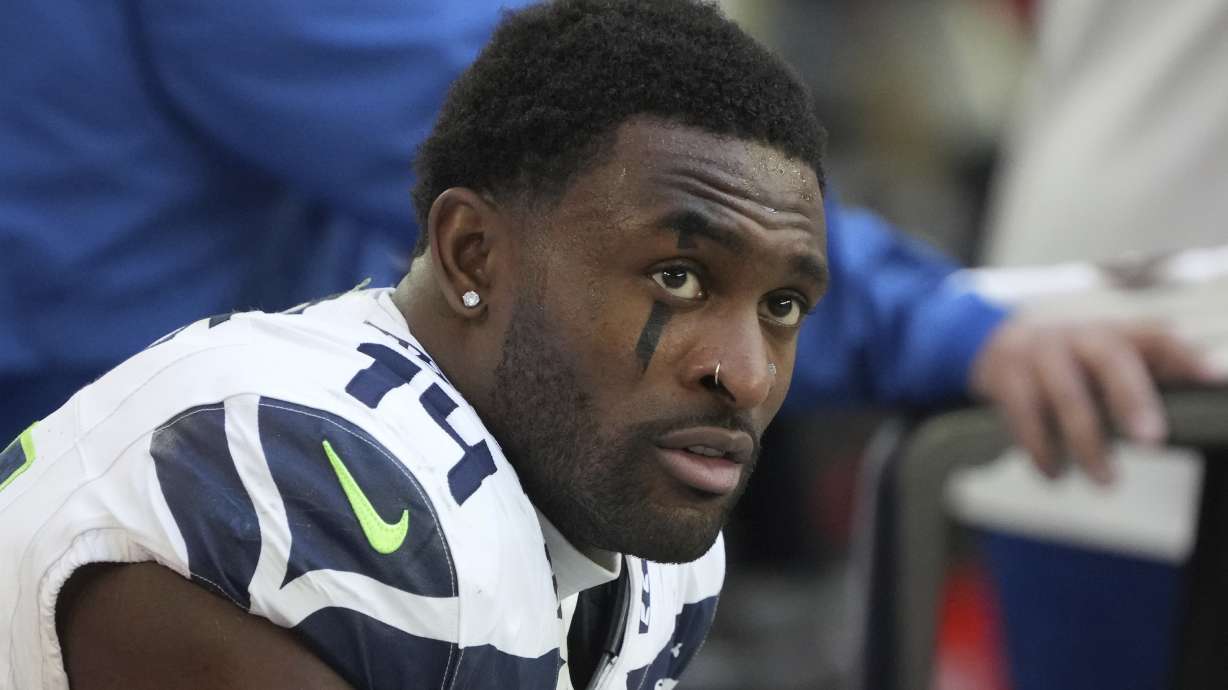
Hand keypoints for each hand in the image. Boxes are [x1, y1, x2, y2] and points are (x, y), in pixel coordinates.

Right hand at [968, 316, 1223, 483]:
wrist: (996, 348)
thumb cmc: (1071, 364)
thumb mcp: (1107, 360)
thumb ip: (1152, 375)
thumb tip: (1209, 392)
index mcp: (1114, 333)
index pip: (1156, 335)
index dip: (1185, 356)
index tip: (1215, 380)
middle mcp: (1079, 337)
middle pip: (1109, 358)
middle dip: (1131, 399)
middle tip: (1151, 441)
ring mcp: (1040, 355)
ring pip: (1065, 395)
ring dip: (1087, 441)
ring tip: (1106, 481)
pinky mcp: (1007, 378)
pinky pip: (1025, 414)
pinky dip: (1040, 448)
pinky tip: (1054, 473)